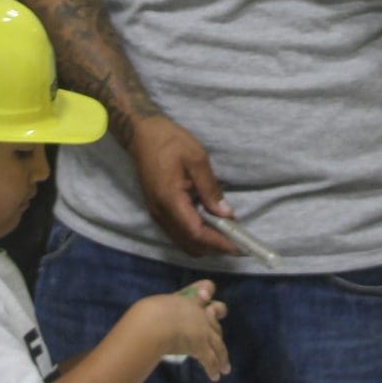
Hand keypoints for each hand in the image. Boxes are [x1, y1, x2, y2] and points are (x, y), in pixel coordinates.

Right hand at [127, 115, 236, 257]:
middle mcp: (161, 214)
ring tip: (227, 232)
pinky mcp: (158, 212)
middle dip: (215, 247)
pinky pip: (178, 234)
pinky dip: (196, 236)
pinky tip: (210, 224)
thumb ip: (210, 188)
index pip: (196, 233)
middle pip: (190, 245)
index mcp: (170, 200)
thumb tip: (226, 214)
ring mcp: (157, 214)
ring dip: (205, 243)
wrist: (142, 134)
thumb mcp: (197, 158)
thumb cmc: (170, 141)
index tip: (239, 247)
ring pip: (183, 243)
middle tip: (237, 239)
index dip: (219, 243)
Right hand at [134, 282, 230, 379]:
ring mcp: (203, 329)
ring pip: (219, 344)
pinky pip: (211, 360)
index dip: (207, 291)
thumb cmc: (148, 314)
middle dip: (217, 326)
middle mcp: (201, 312)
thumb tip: (156, 314)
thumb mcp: (158, 305)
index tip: (206, 298)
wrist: (152, 324)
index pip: (207, 287)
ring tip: (225, 369)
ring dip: (222, 358)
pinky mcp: (201, 345)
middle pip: (217, 317)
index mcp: (190, 298)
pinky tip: (214, 377)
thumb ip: (165, 309)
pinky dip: (213, 369)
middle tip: (218, 335)